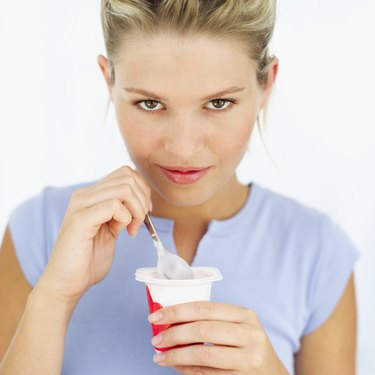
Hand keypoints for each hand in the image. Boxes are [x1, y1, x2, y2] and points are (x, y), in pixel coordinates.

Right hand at [36, 165, 151, 303]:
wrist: (67, 283)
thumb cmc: (88, 260)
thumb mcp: (110, 230)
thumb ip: (120, 213)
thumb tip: (140, 202)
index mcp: (90, 196)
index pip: (124, 173)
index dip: (142, 189)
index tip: (145, 212)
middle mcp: (83, 195)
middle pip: (127, 177)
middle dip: (143, 199)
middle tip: (140, 222)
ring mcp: (80, 205)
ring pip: (124, 188)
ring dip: (137, 209)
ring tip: (133, 228)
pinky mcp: (81, 219)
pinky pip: (114, 205)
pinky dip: (127, 218)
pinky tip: (125, 233)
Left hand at [148, 301, 288, 374]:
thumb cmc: (248, 346)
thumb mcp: (238, 327)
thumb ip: (211, 321)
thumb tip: (170, 320)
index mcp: (245, 315)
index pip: (205, 308)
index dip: (177, 311)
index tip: (156, 316)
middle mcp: (250, 335)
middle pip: (202, 330)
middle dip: (174, 333)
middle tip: (156, 339)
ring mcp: (249, 359)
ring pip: (203, 355)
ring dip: (176, 355)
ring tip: (160, 356)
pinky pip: (207, 374)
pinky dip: (186, 370)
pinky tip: (176, 366)